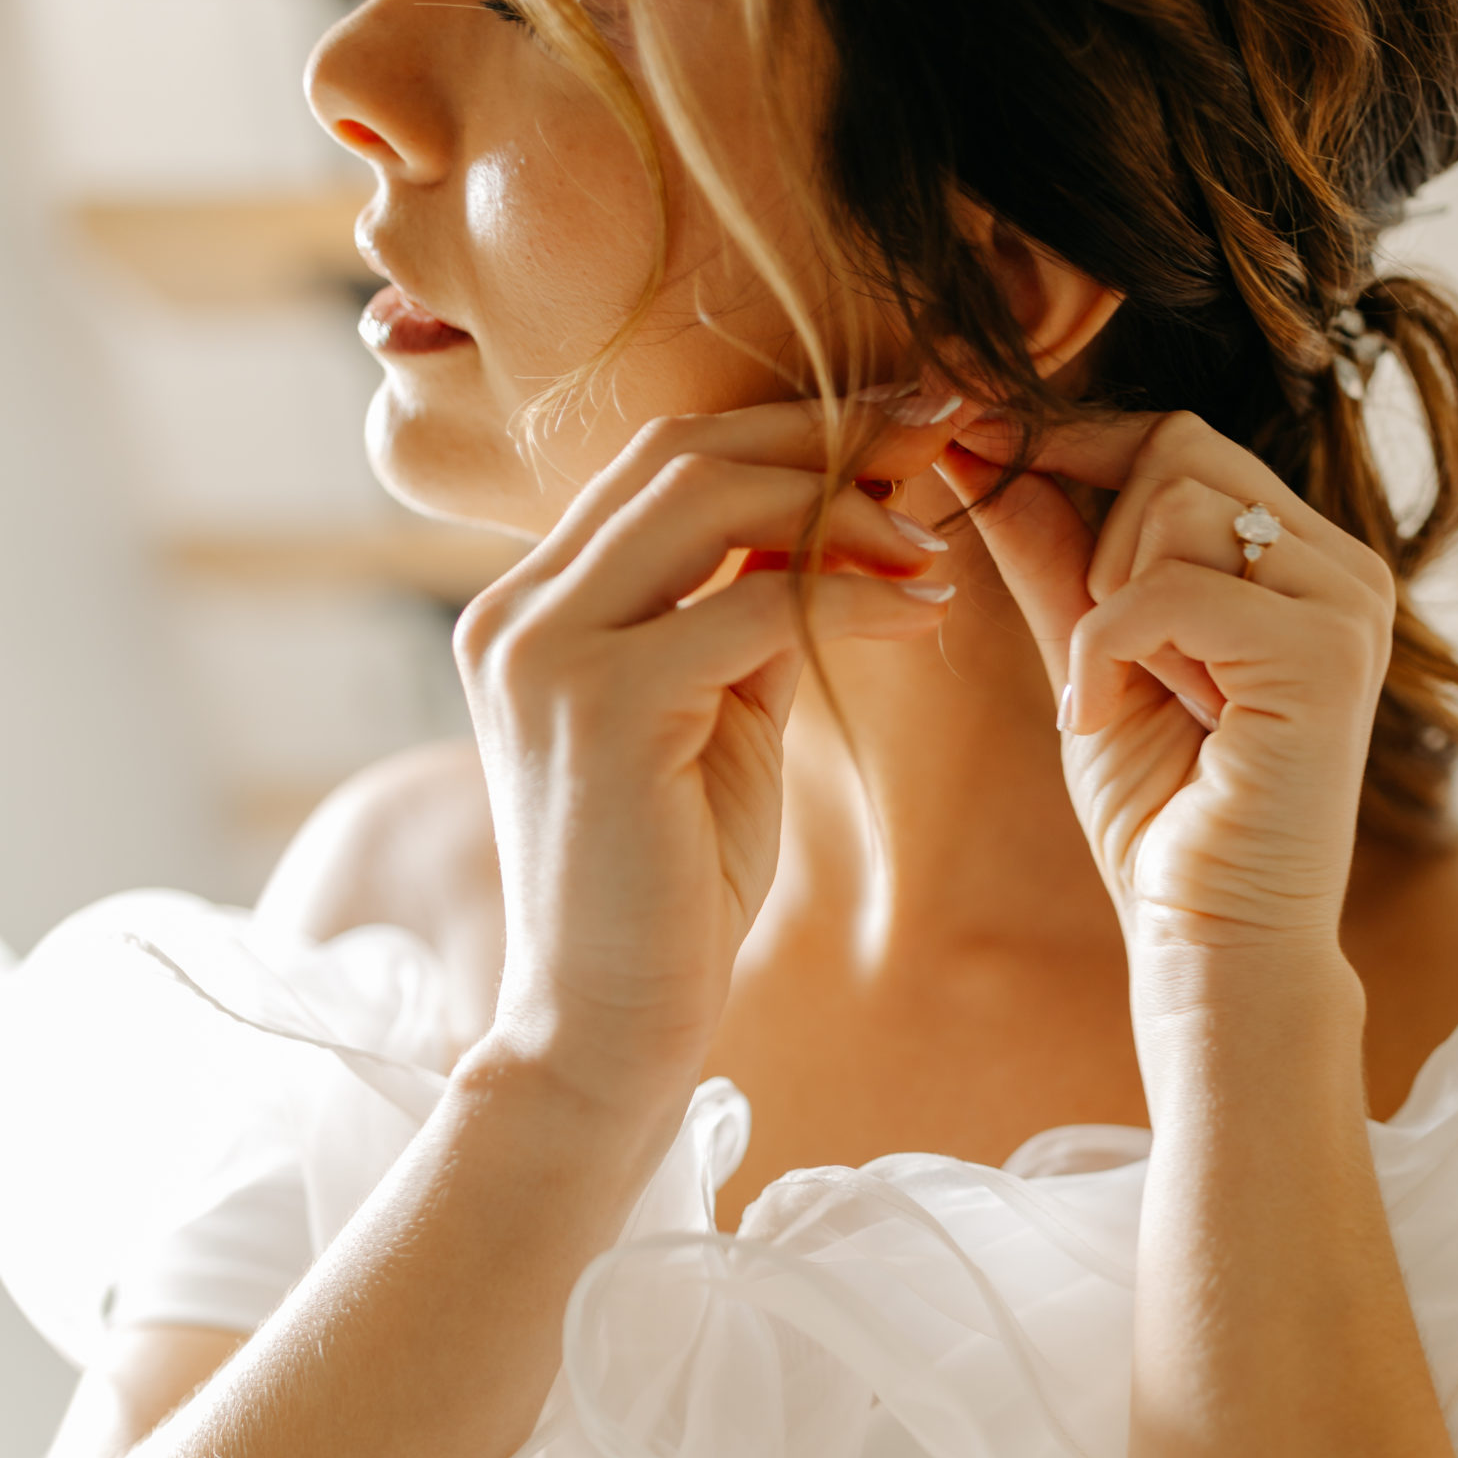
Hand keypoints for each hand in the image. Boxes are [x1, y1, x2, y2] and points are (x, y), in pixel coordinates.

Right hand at [454, 399, 957, 1125]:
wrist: (606, 1029)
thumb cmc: (669, 893)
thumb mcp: (716, 725)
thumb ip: (747, 620)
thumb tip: (837, 525)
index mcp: (530, 610)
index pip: (661, 465)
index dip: (789, 431)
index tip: (901, 428)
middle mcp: (515, 612)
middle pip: (683, 452)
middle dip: (825, 435)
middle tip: (942, 436)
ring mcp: (544, 651)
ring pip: (710, 498)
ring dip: (844, 508)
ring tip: (934, 548)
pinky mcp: (600, 705)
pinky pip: (752, 604)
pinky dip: (853, 597)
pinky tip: (922, 616)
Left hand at [939, 410, 1394, 960]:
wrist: (1212, 947)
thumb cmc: (1159, 824)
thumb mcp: (1087, 664)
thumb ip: (1053, 557)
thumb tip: (985, 449)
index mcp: (1299, 563)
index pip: (1181, 443)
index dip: (1074, 444)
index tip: (974, 449)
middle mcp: (1340, 568)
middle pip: (1176, 452)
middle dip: (1097, 549)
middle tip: (1100, 665)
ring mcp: (1345, 605)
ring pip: (1174, 507)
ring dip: (1108, 612)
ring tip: (1129, 702)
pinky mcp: (1325, 654)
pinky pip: (1170, 588)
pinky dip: (1107, 651)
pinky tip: (1101, 719)